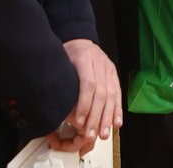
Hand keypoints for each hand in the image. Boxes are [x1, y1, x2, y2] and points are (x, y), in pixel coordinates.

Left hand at [52, 39, 120, 154]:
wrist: (79, 37)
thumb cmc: (67, 51)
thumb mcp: (60, 60)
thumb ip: (59, 78)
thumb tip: (53, 103)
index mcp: (85, 57)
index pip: (88, 84)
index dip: (84, 104)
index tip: (78, 122)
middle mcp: (100, 63)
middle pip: (102, 93)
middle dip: (97, 117)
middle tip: (91, 134)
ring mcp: (109, 69)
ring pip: (112, 95)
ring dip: (108, 117)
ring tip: (104, 134)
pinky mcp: (114, 75)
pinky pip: (118, 94)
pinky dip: (118, 110)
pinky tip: (116, 123)